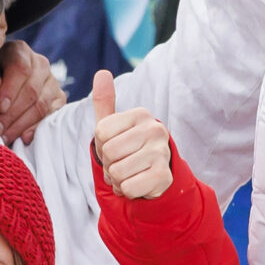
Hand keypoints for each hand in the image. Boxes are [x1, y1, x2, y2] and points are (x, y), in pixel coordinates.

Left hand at [0, 40, 64, 144]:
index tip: (0, 107)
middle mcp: (40, 63)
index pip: (20, 68)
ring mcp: (53, 81)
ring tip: (5, 136)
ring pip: (41, 106)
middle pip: (31, 91)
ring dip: (21, 124)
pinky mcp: (60, 98)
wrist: (8, 82)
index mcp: (20, 51)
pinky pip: (51, 116)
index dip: (10, 89)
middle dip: (12, 114)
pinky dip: (36, 128)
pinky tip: (23, 137)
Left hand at [91, 76, 173, 197]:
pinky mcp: (163, 176)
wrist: (154, 177)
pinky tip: (137, 184)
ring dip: (117, 179)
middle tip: (122, 163)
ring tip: (129, 174)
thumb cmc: (129, 149)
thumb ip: (105, 102)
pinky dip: (128, 191)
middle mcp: (155, 129)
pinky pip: (129, 188)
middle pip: (109, 152)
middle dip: (109, 164)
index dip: (101, 145)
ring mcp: (161, 152)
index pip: (101, 132)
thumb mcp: (113, 126)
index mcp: (141, 114)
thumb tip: (102, 73)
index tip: (116, 147)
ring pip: (117, 172)